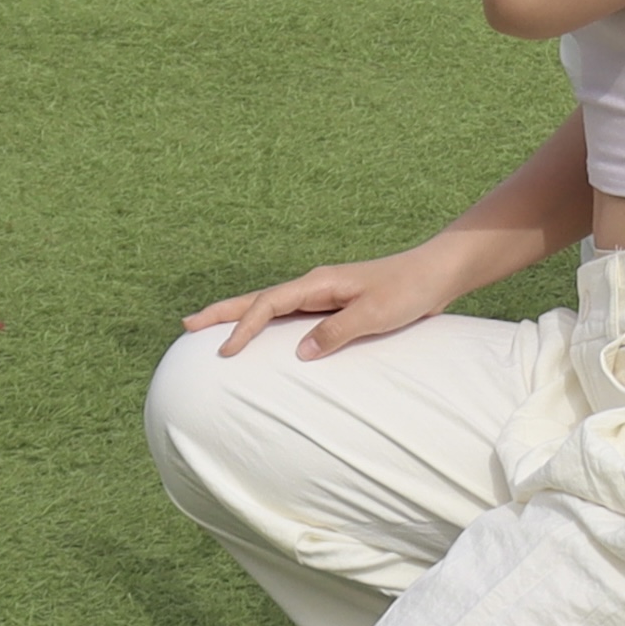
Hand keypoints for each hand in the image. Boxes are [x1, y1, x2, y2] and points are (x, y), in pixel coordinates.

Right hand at [184, 246, 468, 361]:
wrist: (437, 274)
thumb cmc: (409, 289)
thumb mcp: (374, 314)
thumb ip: (337, 332)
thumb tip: (299, 352)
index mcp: (319, 283)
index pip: (268, 304)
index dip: (244, 328)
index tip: (225, 351)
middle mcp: (316, 286)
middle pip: (260, 300)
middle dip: (224, 313)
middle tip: (187, 326)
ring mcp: (324, 295)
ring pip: (273, 307)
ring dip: (242, 318)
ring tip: (211, 330)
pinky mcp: (336, 306)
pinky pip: (293, 316)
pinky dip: (270, 324)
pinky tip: (262, 337)